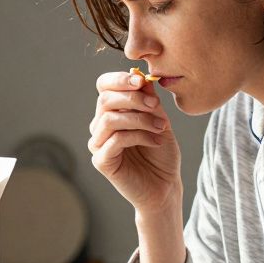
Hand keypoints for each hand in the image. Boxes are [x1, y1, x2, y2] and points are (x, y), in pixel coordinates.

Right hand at [88, 71, 181, 213]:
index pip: (104, 86)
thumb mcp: (159, 120)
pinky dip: (139, 136)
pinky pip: (116, 140)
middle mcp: (100, 126)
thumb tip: (141, 76)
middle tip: (156, 106)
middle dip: (133, 98)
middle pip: (105, 100)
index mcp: (112, 112)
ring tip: (160, 127)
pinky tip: (155, 141)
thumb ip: (149, 100)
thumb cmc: (162, 154)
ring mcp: (98, 144)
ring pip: (110, 118)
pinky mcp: (101, 162)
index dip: (120, 79)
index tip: (142, 81)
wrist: (165, 186)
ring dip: (139, 119)